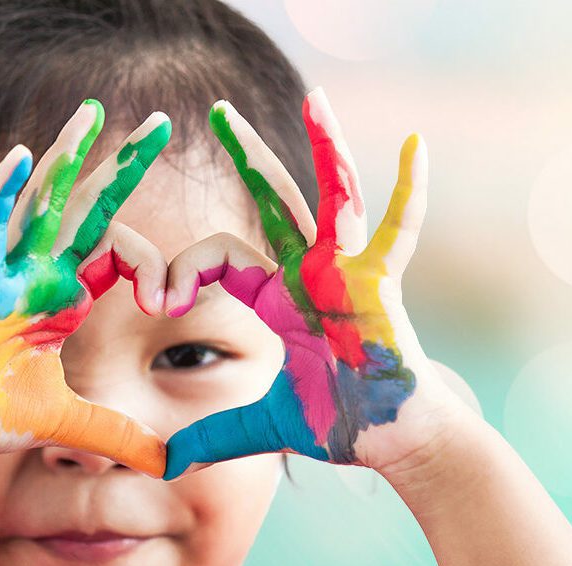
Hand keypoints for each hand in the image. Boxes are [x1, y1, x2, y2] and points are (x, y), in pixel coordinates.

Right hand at [0, 100, 170, 476]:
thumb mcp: (65, 421)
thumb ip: (118, 435)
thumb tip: (170, 463)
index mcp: (66, 294)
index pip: (122, 252)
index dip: (155, 267)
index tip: (167, 303)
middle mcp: (41, 274)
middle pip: (91, 208)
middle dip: (126, 166)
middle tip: (163, 123)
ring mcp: (6, 274)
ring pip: (44, 204)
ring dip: (70, 157)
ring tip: (94, 112)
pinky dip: (5, 194)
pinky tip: (24, 156)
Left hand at [163, 88, 455, 479]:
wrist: (387, 438)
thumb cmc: (334, 422)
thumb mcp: (260, 423)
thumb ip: (213, 433)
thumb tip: (163, 463)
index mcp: (274, 294)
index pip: (217, 254)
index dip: (182, 268)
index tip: (155, 297)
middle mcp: (307, 272)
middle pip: (273, 200)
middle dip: (248, 155)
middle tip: (218, 111)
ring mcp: (347, 272)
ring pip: (332, 197)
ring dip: (325, 147)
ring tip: (316, 96)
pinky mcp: (381, 283)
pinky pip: (397, 231)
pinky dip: (409, 191)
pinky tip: (416, 144)